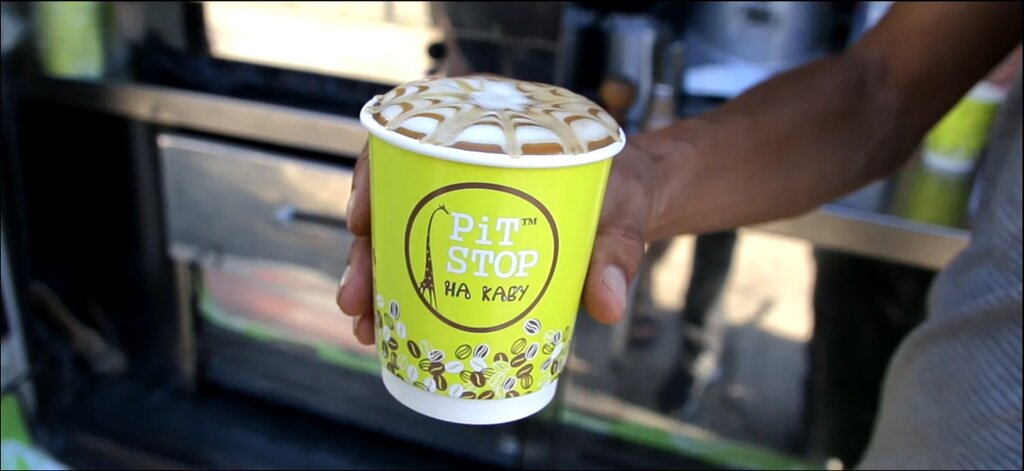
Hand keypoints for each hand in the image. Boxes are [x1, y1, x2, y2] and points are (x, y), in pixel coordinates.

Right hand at [336, 141, 657, 344]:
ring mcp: (461, 201)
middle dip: (366, 251)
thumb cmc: (622, 193)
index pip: (411, 137)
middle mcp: (463, 162)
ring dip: (374, 279)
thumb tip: (606, 305)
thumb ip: (618, 250)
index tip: (360, 220)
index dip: (373, 175)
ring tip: (363, 326)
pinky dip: (401, 291)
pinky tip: (386, 327)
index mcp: (490, 130)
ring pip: (400, 232)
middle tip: (355, 298)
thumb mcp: (624, 212)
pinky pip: (424, 258)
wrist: (633, 204)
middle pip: (394, 196)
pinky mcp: (467, 237)